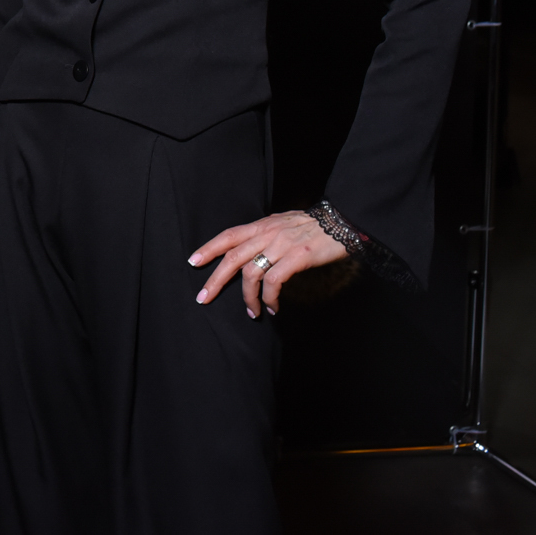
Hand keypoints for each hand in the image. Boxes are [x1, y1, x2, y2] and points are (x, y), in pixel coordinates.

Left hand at [189, 211, 347, 317]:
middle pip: (232, 257)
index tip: (193, 261)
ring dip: (248, 297)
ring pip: (251, 273)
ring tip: (252, 312)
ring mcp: (281, 245)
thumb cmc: (313, 225)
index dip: (209, 248)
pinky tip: (272, 308)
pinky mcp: (297, 258)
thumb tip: (251, 244)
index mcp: (262, 225)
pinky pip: (274, 281)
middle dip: (215, 280)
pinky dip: (270, 298)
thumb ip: (265, 233)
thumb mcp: (283, 223)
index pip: (228, 235)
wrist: (342, 222)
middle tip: (204, 297)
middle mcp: (267, 233)